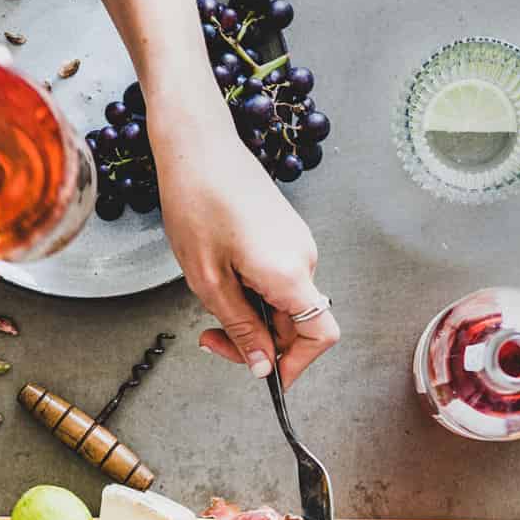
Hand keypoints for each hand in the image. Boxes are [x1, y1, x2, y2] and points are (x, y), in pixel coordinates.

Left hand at [152, 125, 338, 388]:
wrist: (198, 146)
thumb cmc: (198, 203)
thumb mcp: (209, 281)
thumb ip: (241, 329)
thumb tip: (263, 368)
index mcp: (290, 274)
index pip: (320, 337)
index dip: (296, 364)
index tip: (263, 373)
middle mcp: (305, 259)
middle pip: (298, 324)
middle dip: (257, 340)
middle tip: (209, 337)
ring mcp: (298, 244)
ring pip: (284, 303)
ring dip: (250, 314)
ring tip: (210, 294)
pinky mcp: (287, 234)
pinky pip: (279, 279)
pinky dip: (252, 291)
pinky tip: (221, 273)